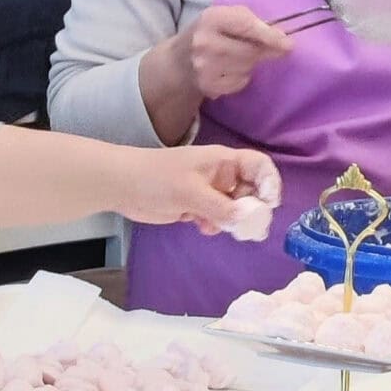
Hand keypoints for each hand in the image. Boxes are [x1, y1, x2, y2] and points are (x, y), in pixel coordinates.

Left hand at [117, 144, 280, 236]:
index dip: (270, 183)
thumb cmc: (157, 179)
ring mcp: (208, 191)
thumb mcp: (191, 193)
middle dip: (251, 210)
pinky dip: (215, 224)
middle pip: (251, 192)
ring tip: (216, 227)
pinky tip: (200, 227)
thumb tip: (250, 222)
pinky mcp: (196, 206)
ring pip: (234, 209)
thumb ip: (222, 208)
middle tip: (247, 229)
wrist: (121, 185)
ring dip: (231, 221)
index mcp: (223, 161)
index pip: (259, 167)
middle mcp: (220, 175)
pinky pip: (217, 217)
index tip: (268, 204)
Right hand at [180, 6, 291, 98]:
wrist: (177, 62)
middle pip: (250, 51)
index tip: (288, 43)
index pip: (245, 25)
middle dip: (264, 51)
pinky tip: (229, 70)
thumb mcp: (223, 17)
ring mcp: (205, 67)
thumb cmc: (209, 34)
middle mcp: (205, 42)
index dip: (269, 35)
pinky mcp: (208, 86)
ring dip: (250, 63)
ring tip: (236, 57)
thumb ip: (249, 21)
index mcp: (210, 18)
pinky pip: (240, 82)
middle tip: (270, 49)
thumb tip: (282, 38)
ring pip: (247, 68)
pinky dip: (241, 77)